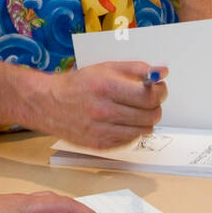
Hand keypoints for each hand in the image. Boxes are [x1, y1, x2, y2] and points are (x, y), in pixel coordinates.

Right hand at [35, 61, 167, 148]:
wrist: (48, 104)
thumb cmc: (79, 84)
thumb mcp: (106, 67)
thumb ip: (136, 68)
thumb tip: (162, 72)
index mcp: (106, 87)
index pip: (149, 96)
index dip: (160, 92)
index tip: (159, 88)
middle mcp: (104, 111)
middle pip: (150, 115)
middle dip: (155, 106)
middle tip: (149, 100)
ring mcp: (101, 131)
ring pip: (144, 130)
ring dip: (145, 120)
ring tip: (135, 110)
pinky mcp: (100, 145)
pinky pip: (130, 140)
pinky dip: (132, 130)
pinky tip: (122, 121)